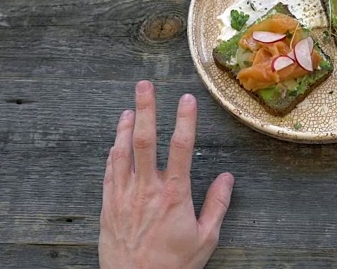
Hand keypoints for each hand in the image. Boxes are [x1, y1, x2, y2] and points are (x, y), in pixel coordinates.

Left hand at [99, 80, 233, 268]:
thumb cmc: (172, 265)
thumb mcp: (206, 238)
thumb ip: (217, 205)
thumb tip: (227, 179)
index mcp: (174, 195)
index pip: (181, 148)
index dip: (184, 120)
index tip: (186, 100)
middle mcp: (147, 189)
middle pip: (145, 140)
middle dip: (145, 109)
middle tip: (144, 86)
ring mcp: (124, 196)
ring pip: (122, 152)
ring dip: (125, 126)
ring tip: (129, 107)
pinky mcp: (109, 206)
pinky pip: (109, 172)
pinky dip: (113, 152)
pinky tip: (116, 142)